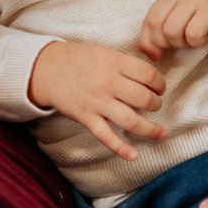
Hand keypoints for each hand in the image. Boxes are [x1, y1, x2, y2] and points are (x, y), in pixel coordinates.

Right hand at [26, 39, 166, 162]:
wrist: (47, 68)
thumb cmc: (79, 59)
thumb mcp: (105, 52)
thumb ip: (127, 63)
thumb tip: (152, 73)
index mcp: (115, 63)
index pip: (149, 75)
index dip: (160, 84)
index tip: (160, 88)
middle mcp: (108, 83)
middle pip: (144, 99)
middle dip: (156, 105)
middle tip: (156, 105)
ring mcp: (97, 102)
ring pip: (131, 121)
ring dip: (149, 129)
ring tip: (159, 132)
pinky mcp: (86, 117)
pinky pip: (105, 136)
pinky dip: (120, 148)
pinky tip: (133, 155)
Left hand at [138, 0, 207, 56]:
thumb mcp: (182, 17)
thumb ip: (162, 29)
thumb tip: (148, 53)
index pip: (149, 19)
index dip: (150, 41)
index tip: (158, 53)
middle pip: (158, 26)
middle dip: (167, 43)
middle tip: (182, 42)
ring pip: (172, 31)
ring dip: (183, 42)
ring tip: (194, 37)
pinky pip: (192, 34)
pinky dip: (197, 41)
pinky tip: (206, 35)